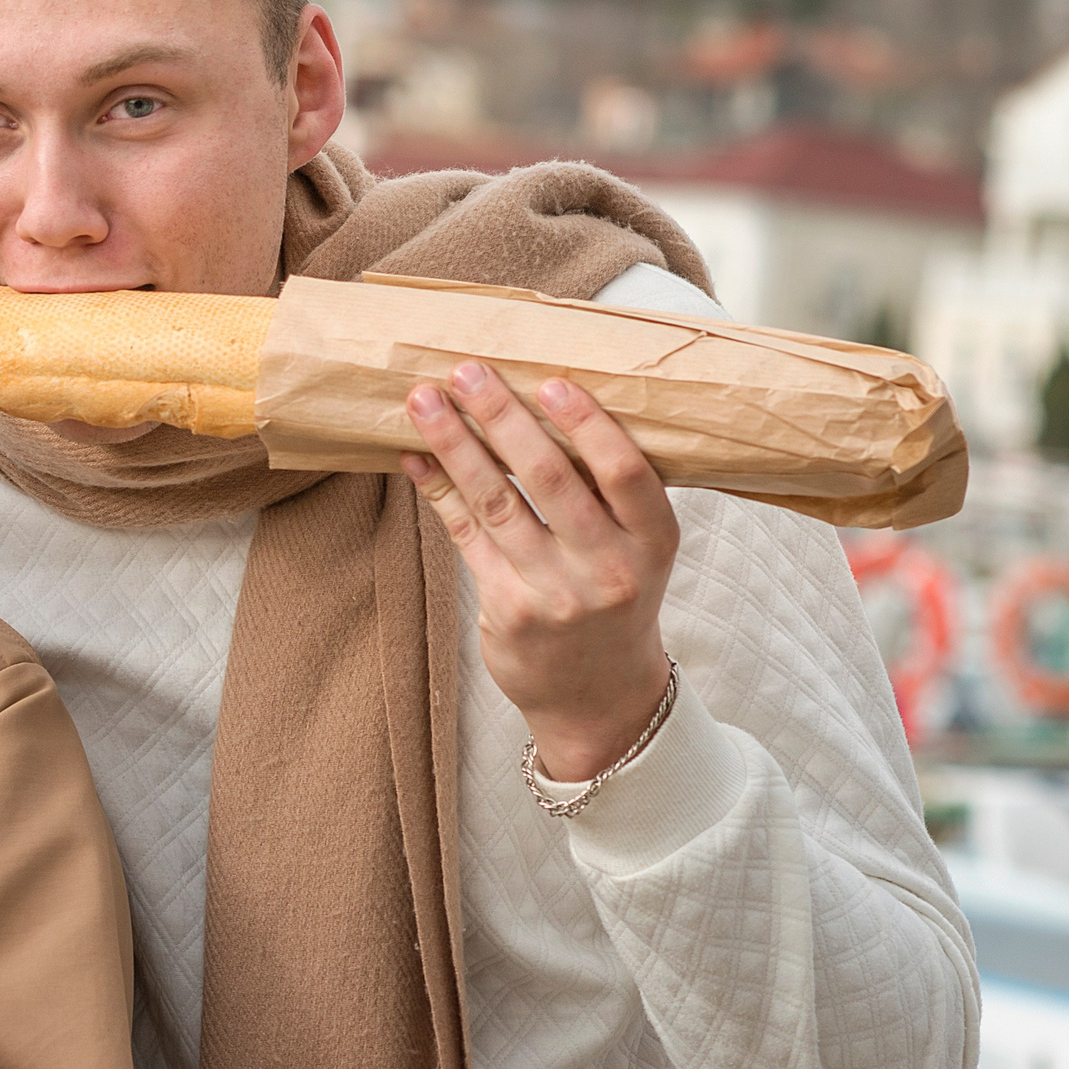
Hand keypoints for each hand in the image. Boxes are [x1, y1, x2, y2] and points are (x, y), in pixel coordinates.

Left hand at [400, 363, 677, 782]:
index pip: (626, 474)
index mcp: (653, 542)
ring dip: (455, 444)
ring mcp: (555, 593)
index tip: (551, 380)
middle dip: (503, 418)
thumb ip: (606, 491)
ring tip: (424, 400)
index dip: (589, 425)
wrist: (599, 697)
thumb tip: (544, 400)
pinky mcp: (507, 610)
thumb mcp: (637, 550)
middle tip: (467, 370)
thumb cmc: (616, 599)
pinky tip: (415, 457)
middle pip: (551, 479)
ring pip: (497, 502)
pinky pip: (465, 536)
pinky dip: (438, 490)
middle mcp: (608, 568)